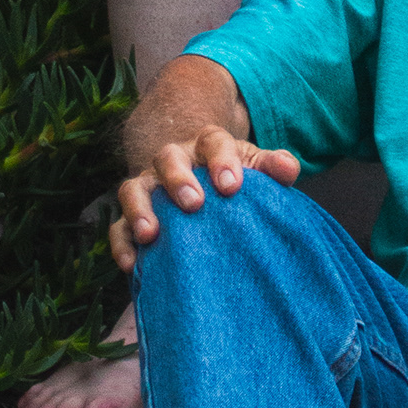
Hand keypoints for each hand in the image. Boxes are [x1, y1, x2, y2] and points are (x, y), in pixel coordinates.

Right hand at [109, 128, 300, 270]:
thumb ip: (272, 166)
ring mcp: (149, 186)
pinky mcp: (131, 215)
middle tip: (194, 204)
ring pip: (133, 188)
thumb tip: (290, 169)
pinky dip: (121, 243)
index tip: (232, 186)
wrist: (201, 179)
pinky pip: (117, 226)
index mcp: (207, 145)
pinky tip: (132, 264)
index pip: (213, 142)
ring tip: (151, 234)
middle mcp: (174, 160)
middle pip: (168, 158)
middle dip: (179, 180)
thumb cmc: (232, 176)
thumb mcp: (254, 166)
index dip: (222, 161)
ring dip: (140, 210)